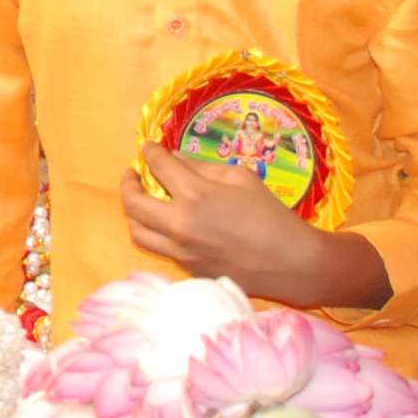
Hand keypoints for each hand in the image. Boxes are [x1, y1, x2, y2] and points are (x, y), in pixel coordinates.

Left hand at [125, 145, 327, 302]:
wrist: (290, 262)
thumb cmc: (270, 214)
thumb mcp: (240, 177)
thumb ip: (202, 167)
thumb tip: (175, 159)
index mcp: (195, 195)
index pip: (158, 166)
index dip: (150, 152)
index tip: (150, 148)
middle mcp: (179, 225)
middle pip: (133, 203)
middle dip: (128, 183)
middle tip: (133, 174)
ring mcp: (180, 251)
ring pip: (137, 232)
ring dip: (134, 212)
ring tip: (142, 201)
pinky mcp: (187, 270)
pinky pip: (159, 248)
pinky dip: (155, 233)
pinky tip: (166, 223)